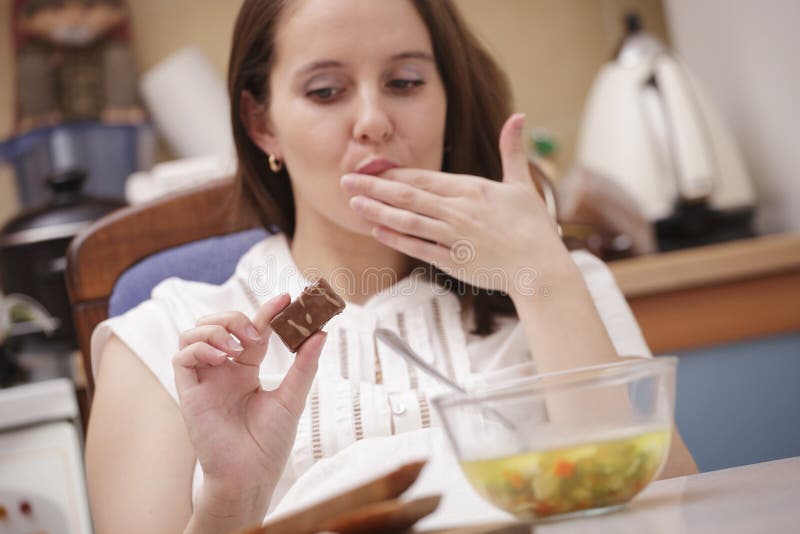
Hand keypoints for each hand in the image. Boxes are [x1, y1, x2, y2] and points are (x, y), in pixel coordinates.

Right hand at [173, 294, 325, 518]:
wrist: (250, 474)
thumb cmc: (270, 442)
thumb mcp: (292, 398)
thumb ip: (304, 365)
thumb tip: (321, 333)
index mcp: (247, 369)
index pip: (253, 329)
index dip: (267, 311)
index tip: (286, 298)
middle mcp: (223, 370)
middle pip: (217, 323)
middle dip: (234, 317)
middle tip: (255, 332)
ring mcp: (205, 379)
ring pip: (193, 333)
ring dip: (214, 329)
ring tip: (236, 348)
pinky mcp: (189, 392)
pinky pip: (182, 357)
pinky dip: (199, 348)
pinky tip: (221, 359)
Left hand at [340, 113, 563, 295]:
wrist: (540, 268)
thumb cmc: (533, 226)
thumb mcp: (522, 183)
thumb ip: (512, 149)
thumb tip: (519, 116)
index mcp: (472, 189)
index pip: (424, 177)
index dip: (394, 172)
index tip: (371, 167)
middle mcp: (458, 210)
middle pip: (408, 195)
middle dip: (375, 186)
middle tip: (346, 180)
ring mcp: (454, 237)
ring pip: (408, 220)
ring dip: (378, 210)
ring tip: (354, 202)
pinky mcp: (453, 261)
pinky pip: (418, 247)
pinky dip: (396, 238)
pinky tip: (377, 229)